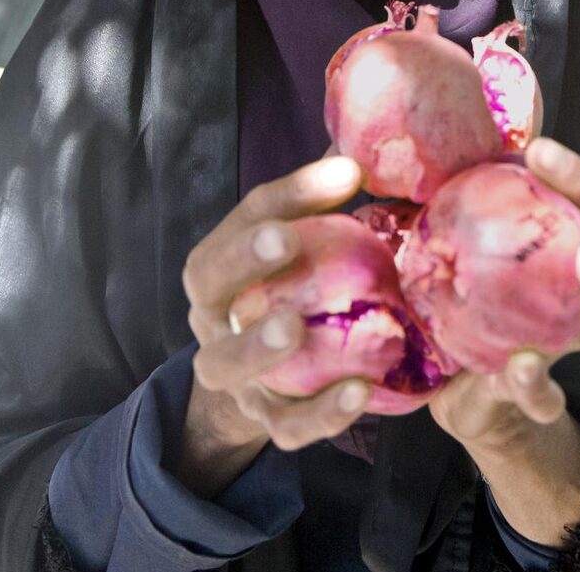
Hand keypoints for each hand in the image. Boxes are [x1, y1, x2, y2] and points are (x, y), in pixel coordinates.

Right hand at [179, 155, 367, 495]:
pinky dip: (319, 413)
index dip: (292, 193)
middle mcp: (211, 314)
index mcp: (220, 259)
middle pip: (209, 282)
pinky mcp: (263, 420)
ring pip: (225, 363)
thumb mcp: (304, 243)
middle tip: (285, 239)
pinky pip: (284, 425)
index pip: (249, 214)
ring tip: (294, 328)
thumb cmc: (290, 291)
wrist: (259, 385)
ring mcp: (230, 371)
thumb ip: (327, 201)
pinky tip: (359, 392)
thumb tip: (370, 153)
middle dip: (243, 257)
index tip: (345, 175)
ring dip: (256, 345)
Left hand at [427, 137, 579, 542]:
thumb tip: (356, 147)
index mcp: (542, 245)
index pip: (575, 201)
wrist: (436, 382)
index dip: (570, 176)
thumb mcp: (426, 244)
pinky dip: (538, 386)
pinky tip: (520, 369)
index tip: (539, 149)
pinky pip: (545, 396)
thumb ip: (407, 200)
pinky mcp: (527, 393)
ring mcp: (557, 341)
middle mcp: (564, 289)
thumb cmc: (437, 292)